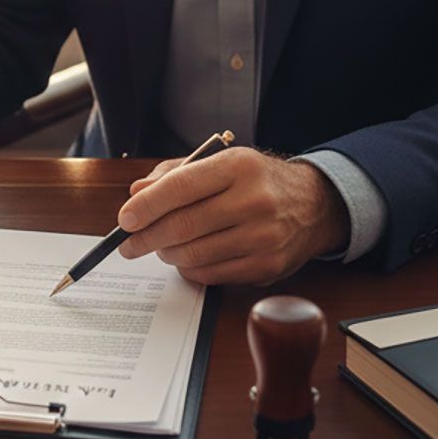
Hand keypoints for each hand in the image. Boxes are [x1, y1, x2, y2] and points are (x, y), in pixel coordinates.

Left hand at [114, 147, 349, 284]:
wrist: (313, 205)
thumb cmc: (255, 181)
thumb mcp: (219, 163)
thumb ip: (174, 175)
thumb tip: (137, 194)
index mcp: (238, 166)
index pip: (181, 187)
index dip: (147, 206)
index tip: (124, 219)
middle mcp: (254, 200)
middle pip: (184, 226)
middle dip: (146, 238)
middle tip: (128, 244)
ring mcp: (264, 236)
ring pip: (194, 255)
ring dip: (167, 254)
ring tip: (161, 246)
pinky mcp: (268, 266)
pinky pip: (212, 275)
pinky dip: (190, 270)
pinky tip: (187, 258)